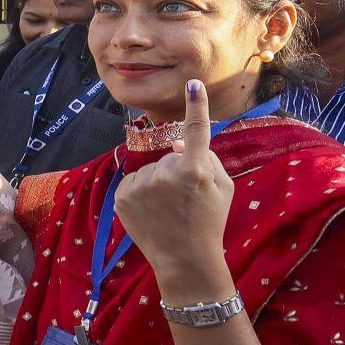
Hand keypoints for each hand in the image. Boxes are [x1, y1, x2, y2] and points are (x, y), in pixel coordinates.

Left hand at [113, 80, 232, 283]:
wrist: (184, 259)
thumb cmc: (208, 222)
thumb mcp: (222, 188)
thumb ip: (206, 158)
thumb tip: (178, 141)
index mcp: (195, 170)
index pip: (196, 131)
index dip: (196, 106)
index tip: (193, 84)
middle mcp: (166, 173)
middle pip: (171, 157)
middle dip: (178, 170)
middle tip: (186, 200)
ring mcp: (141, 185)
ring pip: (151, 170)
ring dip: (158, 182)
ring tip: (168, 209)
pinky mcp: (122, 196)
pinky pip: (134, 181)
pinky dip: (141, 192)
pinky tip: (151, 211)